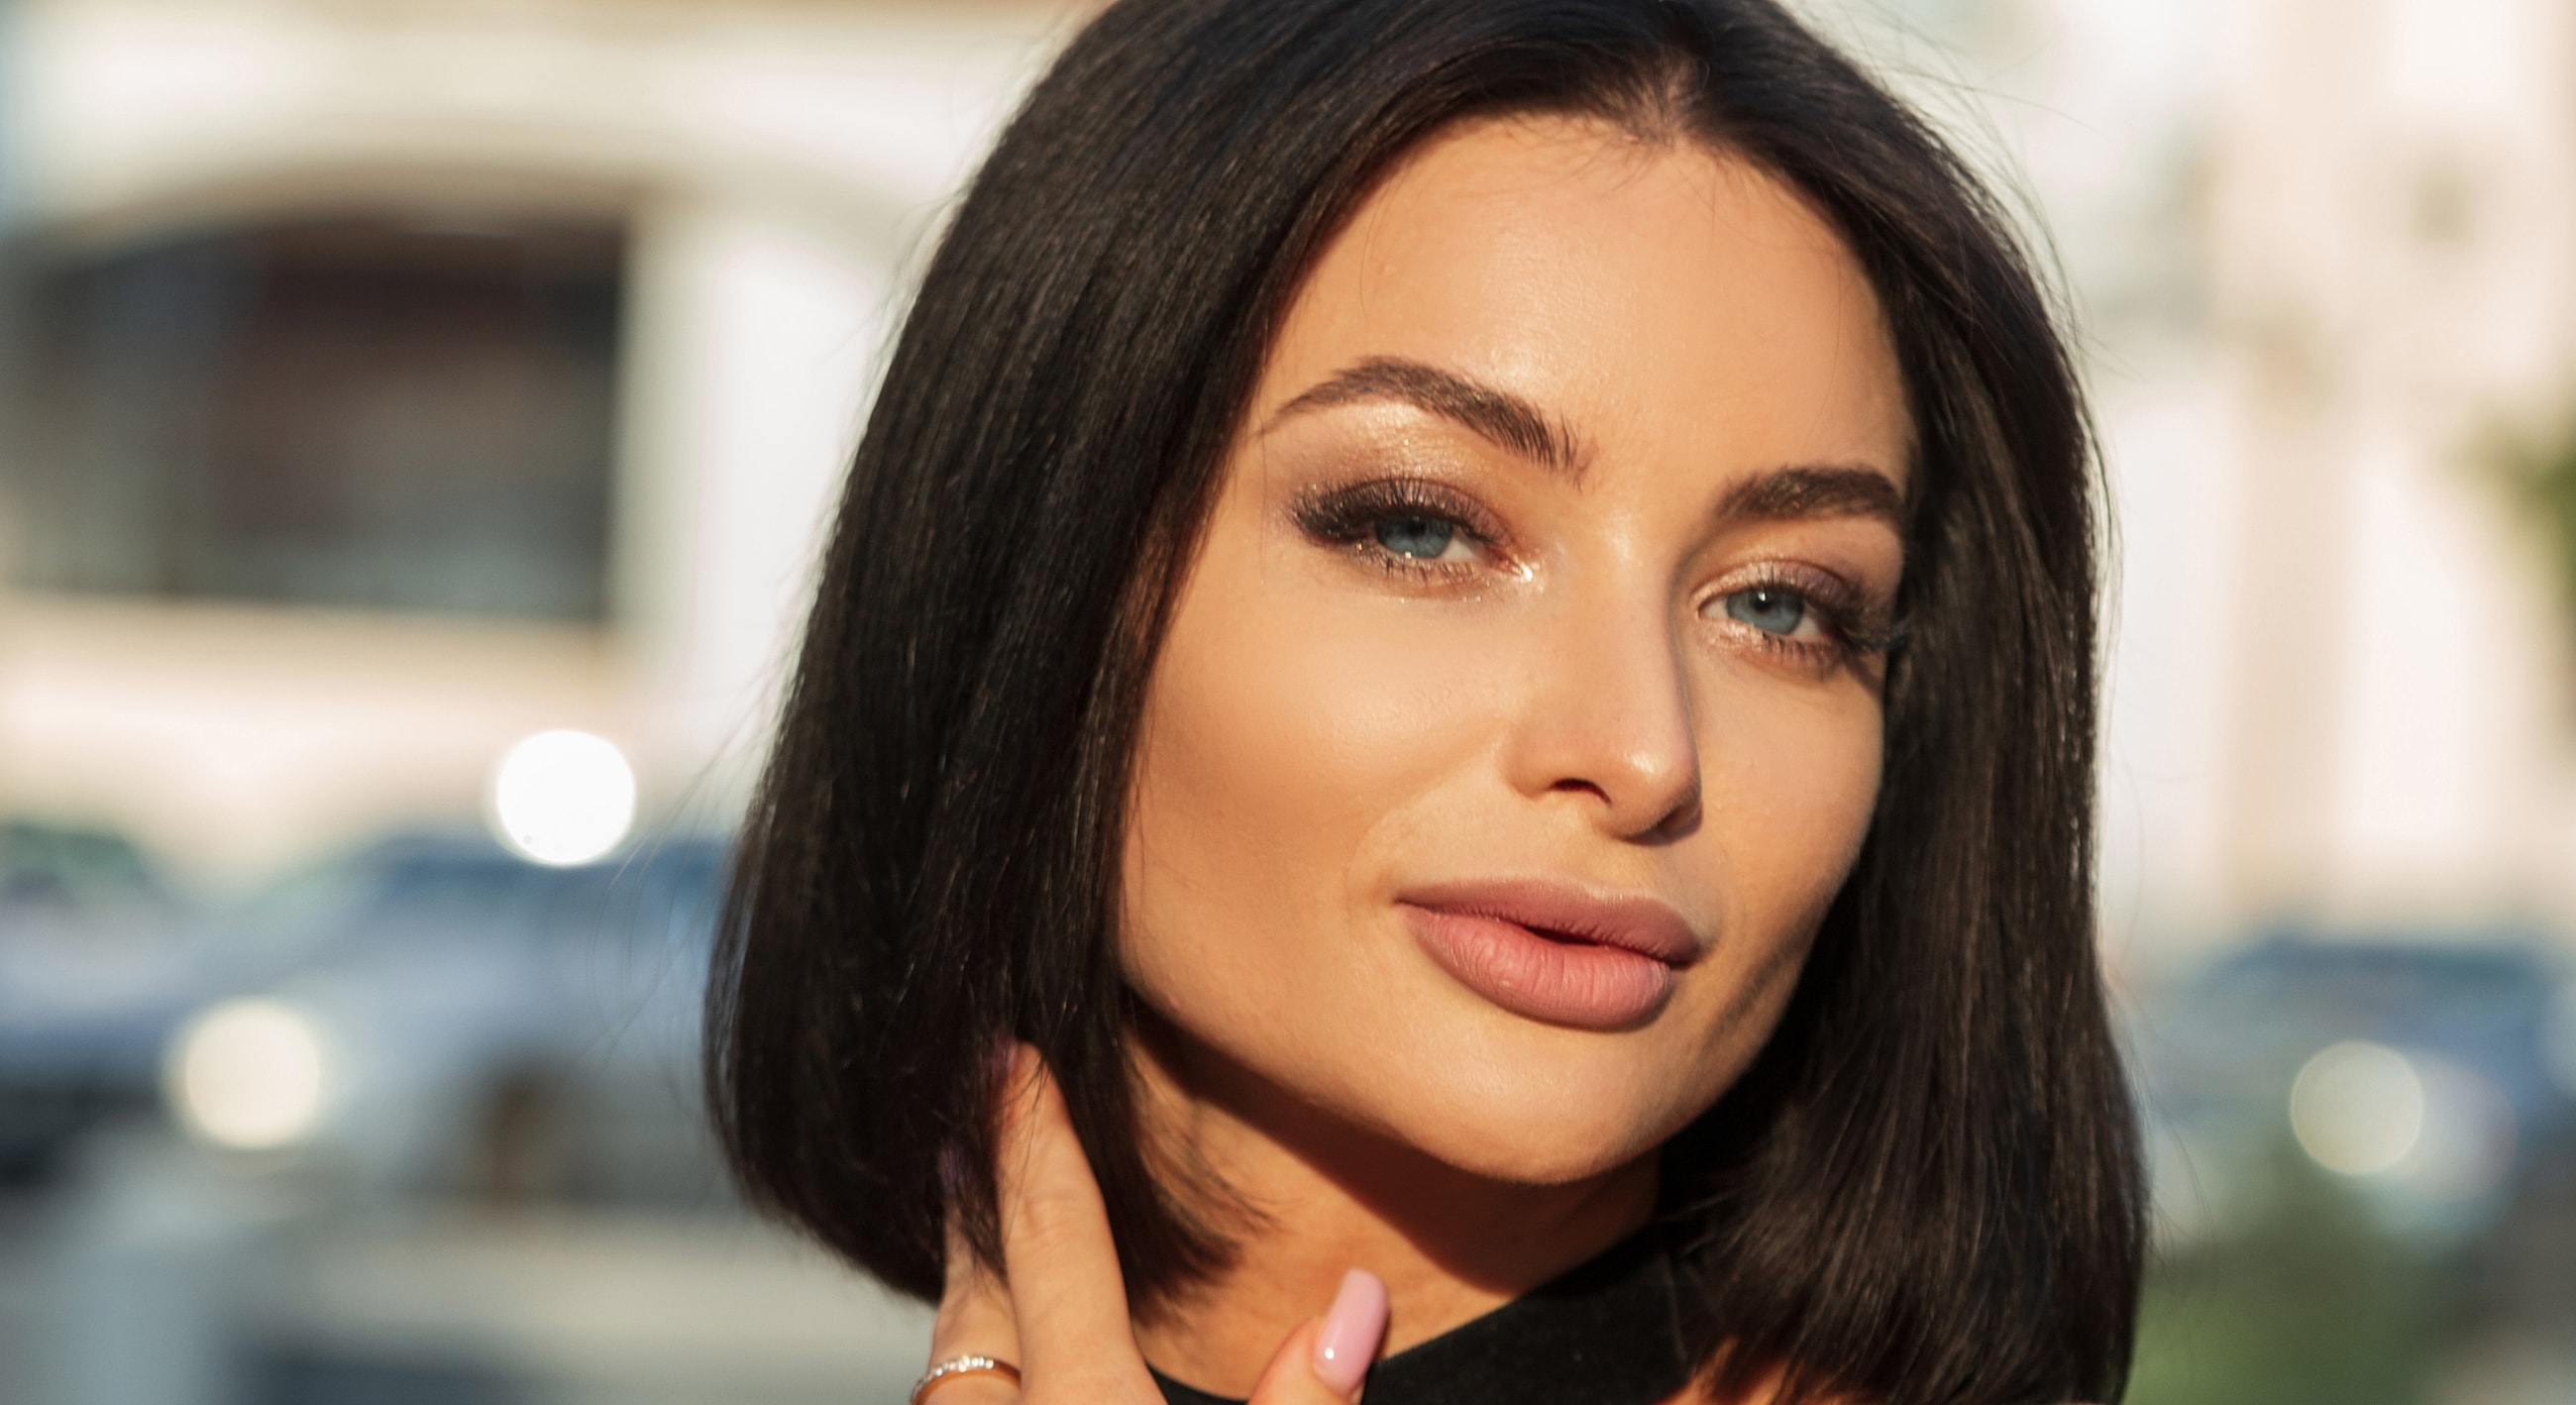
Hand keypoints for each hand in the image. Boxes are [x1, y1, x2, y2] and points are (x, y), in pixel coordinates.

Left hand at [921, 1044, 1389, 1404]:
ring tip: (974, 1244)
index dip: (1032, 1137)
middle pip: (976, 1296)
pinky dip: (969, 1372)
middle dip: (977, 1207)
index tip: (1012, 1057)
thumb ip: (1306, 1403)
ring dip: (965, 1296)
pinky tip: (989, 1375)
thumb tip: (1358, 1297)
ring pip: (950, 1365)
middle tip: (969, 1131)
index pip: (1053, 1237)